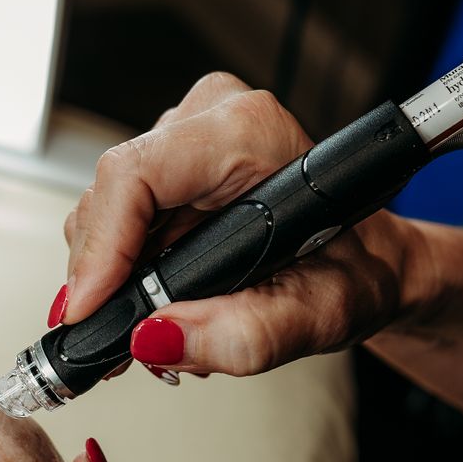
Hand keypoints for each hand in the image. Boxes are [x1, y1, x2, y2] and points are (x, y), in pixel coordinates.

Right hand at [61, 71, 411, 377]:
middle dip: (105, 276)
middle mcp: (215, 119)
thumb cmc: (357, 270)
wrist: (372, 262)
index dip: (101, 245)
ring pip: (107, 207)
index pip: (137, 174)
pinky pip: (120, 212)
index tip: (90, 308)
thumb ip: (243, 336)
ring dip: (114, 276)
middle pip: (112, 194)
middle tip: (120, 343)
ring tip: (151, 326)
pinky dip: (124, 265)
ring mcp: (190, 134)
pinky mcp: (175, 159)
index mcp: (253, 134)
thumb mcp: (318, 315)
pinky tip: (156, 300)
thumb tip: (154, 338)